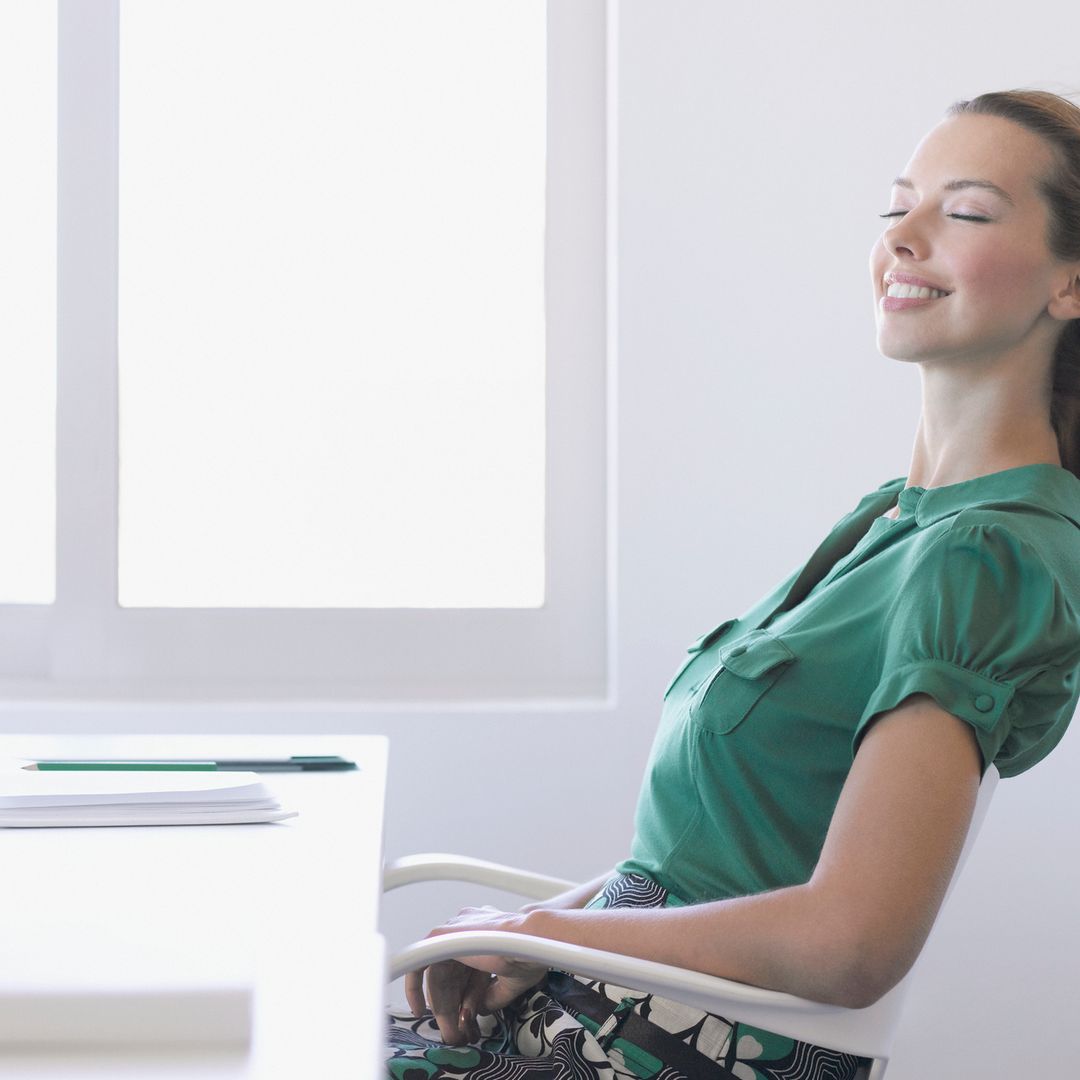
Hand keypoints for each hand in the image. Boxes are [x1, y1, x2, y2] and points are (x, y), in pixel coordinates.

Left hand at [404, 905, 549, 1042]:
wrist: (533, 939)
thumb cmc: (531, 953)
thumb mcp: (511, 980)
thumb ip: (491, 994)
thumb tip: (478, 1010)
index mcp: (484, 931)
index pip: (467, 967)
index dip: (466, 995)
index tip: (468, 1015)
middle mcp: (467, 927)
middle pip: (450, 973)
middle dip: (453, 1006)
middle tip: (458, 1033)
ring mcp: (453, 929)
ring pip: (438, 974)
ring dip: (444, 1006)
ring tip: (451, 1033)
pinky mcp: (441, 935)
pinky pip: (417, 962)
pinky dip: (414, 987)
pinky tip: (418, 1010)